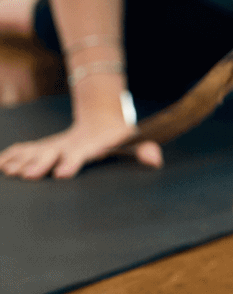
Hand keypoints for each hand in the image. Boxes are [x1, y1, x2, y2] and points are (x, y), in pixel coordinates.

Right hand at [0, 105, 160, 179]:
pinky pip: (26, 149)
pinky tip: (0, 163)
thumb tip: (156, 159)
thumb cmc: (120, 136)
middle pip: (53, 153)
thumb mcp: (133, 141)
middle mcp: (69, 144)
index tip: (61, 174)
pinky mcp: (46, 145)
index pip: (81, 155)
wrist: (103, 119)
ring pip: (36, 151)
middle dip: (39, 163)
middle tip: (26, 175)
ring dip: (21, 160)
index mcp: (91, 145)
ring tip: (7, 169)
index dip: (71, 163)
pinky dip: (12, 155)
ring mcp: (55, 144)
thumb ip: (143, 149)